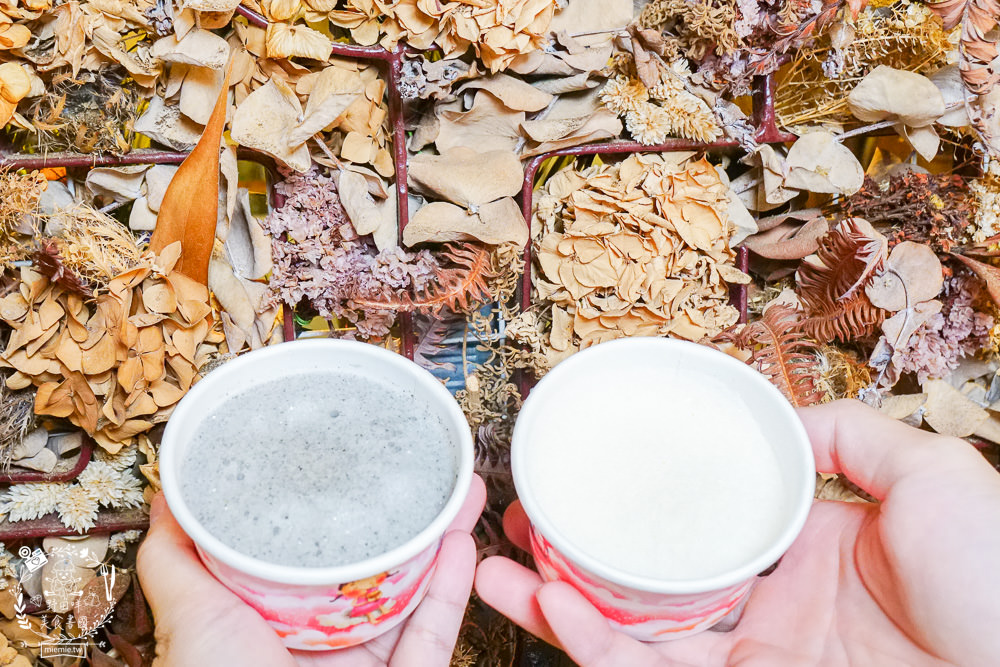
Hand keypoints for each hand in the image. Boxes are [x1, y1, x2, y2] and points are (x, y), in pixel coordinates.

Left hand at [137, 475, 485, 666]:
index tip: (355, 466)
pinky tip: (462, 543)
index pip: (314, 560)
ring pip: (415, 595)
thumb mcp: (190, 616)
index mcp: (274, 628)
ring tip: (458, 492)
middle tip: (423, 472)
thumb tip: (168, 495)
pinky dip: (453, 590)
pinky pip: (435, 634)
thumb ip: (176, 560)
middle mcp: (325, 646)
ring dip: (442, 540)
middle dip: (403, 520)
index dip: (340, 513)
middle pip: (376, 572)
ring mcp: (368, 665)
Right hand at [475, 400, 999, 665]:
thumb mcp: (932, 478)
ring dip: (554, 600)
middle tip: (520, 522)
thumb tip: (786, 415)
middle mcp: (766, 607)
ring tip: (493, 568)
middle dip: (576, 554)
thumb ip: (852, 436)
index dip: (645, 503)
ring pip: (628, 630)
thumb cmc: (998, 583)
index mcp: (805, 553)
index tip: (596, 473)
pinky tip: (546, 602)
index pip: (706, 524)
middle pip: (648, 579)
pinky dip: (589, 640)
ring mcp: (748, 657)